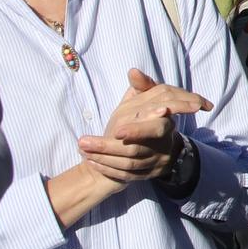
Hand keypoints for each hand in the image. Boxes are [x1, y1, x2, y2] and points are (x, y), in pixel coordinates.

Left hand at [81, 68, 210, 182]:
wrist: (160, 146)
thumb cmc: (149, 117)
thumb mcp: (147, 101)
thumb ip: (142, 87)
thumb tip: (133, 72)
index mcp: (166, 124)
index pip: (155, 128)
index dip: (137, 130)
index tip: (117, 131)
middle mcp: (163, 145)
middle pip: (136, 149)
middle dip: (107, 147)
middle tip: (82, 142)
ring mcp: (156, 162)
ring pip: (128, 164)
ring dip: (101, 157)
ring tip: (81, 149)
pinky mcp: (147, 175)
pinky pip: (125, 176)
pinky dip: (106, 169)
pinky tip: (91, 162)